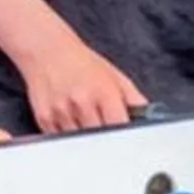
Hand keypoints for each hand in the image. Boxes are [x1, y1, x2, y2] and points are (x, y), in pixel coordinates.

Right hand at [18, 34, 144, 132]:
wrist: (46, 50)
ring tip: (84, 118)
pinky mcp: (45, 119)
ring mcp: (61, 112)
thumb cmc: (82, 62)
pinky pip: (62, 140)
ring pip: (80, 143)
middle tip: (104, 128)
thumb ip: (134, 98)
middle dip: (106, 138)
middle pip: (100, 139)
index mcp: (103, 92)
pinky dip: (68, 136)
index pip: (120, 126)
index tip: (126, 138)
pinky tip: (70, 119)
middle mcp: (82, 103)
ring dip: (86, 138)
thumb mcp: (114, 75)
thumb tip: (149, 116)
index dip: (124, 135)